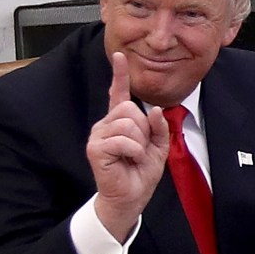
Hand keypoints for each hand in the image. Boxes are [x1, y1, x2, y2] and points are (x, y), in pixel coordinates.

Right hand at [87, 52, 171, 241]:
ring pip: (128, 122)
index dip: (120, 74)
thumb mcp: (158, 148)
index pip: (118, 93)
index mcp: (120, 121)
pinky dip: (134, 151)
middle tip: (140, 149)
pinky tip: (128, 160)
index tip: (120, 55)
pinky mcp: (96, 148)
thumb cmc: (140, 173)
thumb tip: (155, 111)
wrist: (130, 198)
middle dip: (144, 129)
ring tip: (133, 156)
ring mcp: (99, 135)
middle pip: (130, 108)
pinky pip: (123, 139)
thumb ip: (158, 128)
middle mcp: (106, 124)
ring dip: (140, 142)